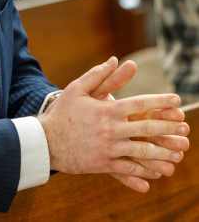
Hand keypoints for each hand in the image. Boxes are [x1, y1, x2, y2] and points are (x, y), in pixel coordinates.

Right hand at [37, 57, 189, 192]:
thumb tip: (115, 59)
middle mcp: (110, 129)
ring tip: (178, 152)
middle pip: (146, 127)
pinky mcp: (103, 164)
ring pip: (142, 151)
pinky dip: (145, 171)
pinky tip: (157, 172)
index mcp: (106, 110)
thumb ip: (98, 74)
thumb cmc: (62, 112)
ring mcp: (108, 149)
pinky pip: (129, 169)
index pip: (139, 103)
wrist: (45, 140)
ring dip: (163, 152)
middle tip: (184, 127)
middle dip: (168, 127)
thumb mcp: (77, 88)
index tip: (175, 100)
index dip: (159, 101)